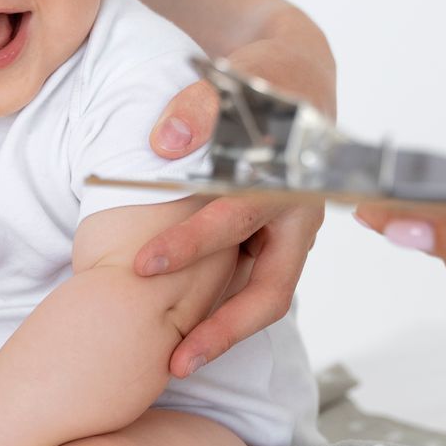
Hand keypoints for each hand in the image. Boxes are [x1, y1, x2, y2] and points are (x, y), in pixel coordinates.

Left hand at [134, 42, 331, 377]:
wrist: (303, 83)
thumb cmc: (270, 81)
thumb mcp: (242, 81)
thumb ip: (202, 106)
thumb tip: (168, 142)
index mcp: (290, 179)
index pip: (237, 218)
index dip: (191, 243)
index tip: (142, 265)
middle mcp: (297, 219)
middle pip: (269, 290)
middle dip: (222, 328)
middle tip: (176, 360)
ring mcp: (290, 237)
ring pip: (265, 299)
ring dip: (224, 333)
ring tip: (177, 365)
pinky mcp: (278, 245)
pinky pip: (254, 288)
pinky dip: (222, 312)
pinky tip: (182, 335)